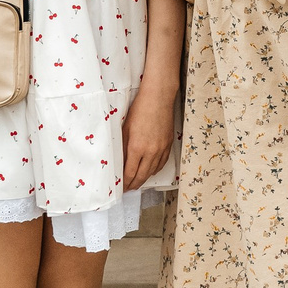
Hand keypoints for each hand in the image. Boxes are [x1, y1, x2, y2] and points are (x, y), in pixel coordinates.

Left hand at [120, 73, 177, 190]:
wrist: (158, 98)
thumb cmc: (139, 110)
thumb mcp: (125, 129)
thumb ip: (123, 147)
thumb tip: (119, 161)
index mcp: (137, 147)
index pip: (130, 173)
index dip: (125, 183)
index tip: (121, 187)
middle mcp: (151, 151)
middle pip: (142, 175)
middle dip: (134, 184)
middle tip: (128, 189)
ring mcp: (161, 149)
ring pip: (152, 171)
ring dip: (144, 179)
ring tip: (137, 182)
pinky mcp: (168, 144)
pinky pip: (162, 163)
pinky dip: (154, 170)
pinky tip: (150, 171)